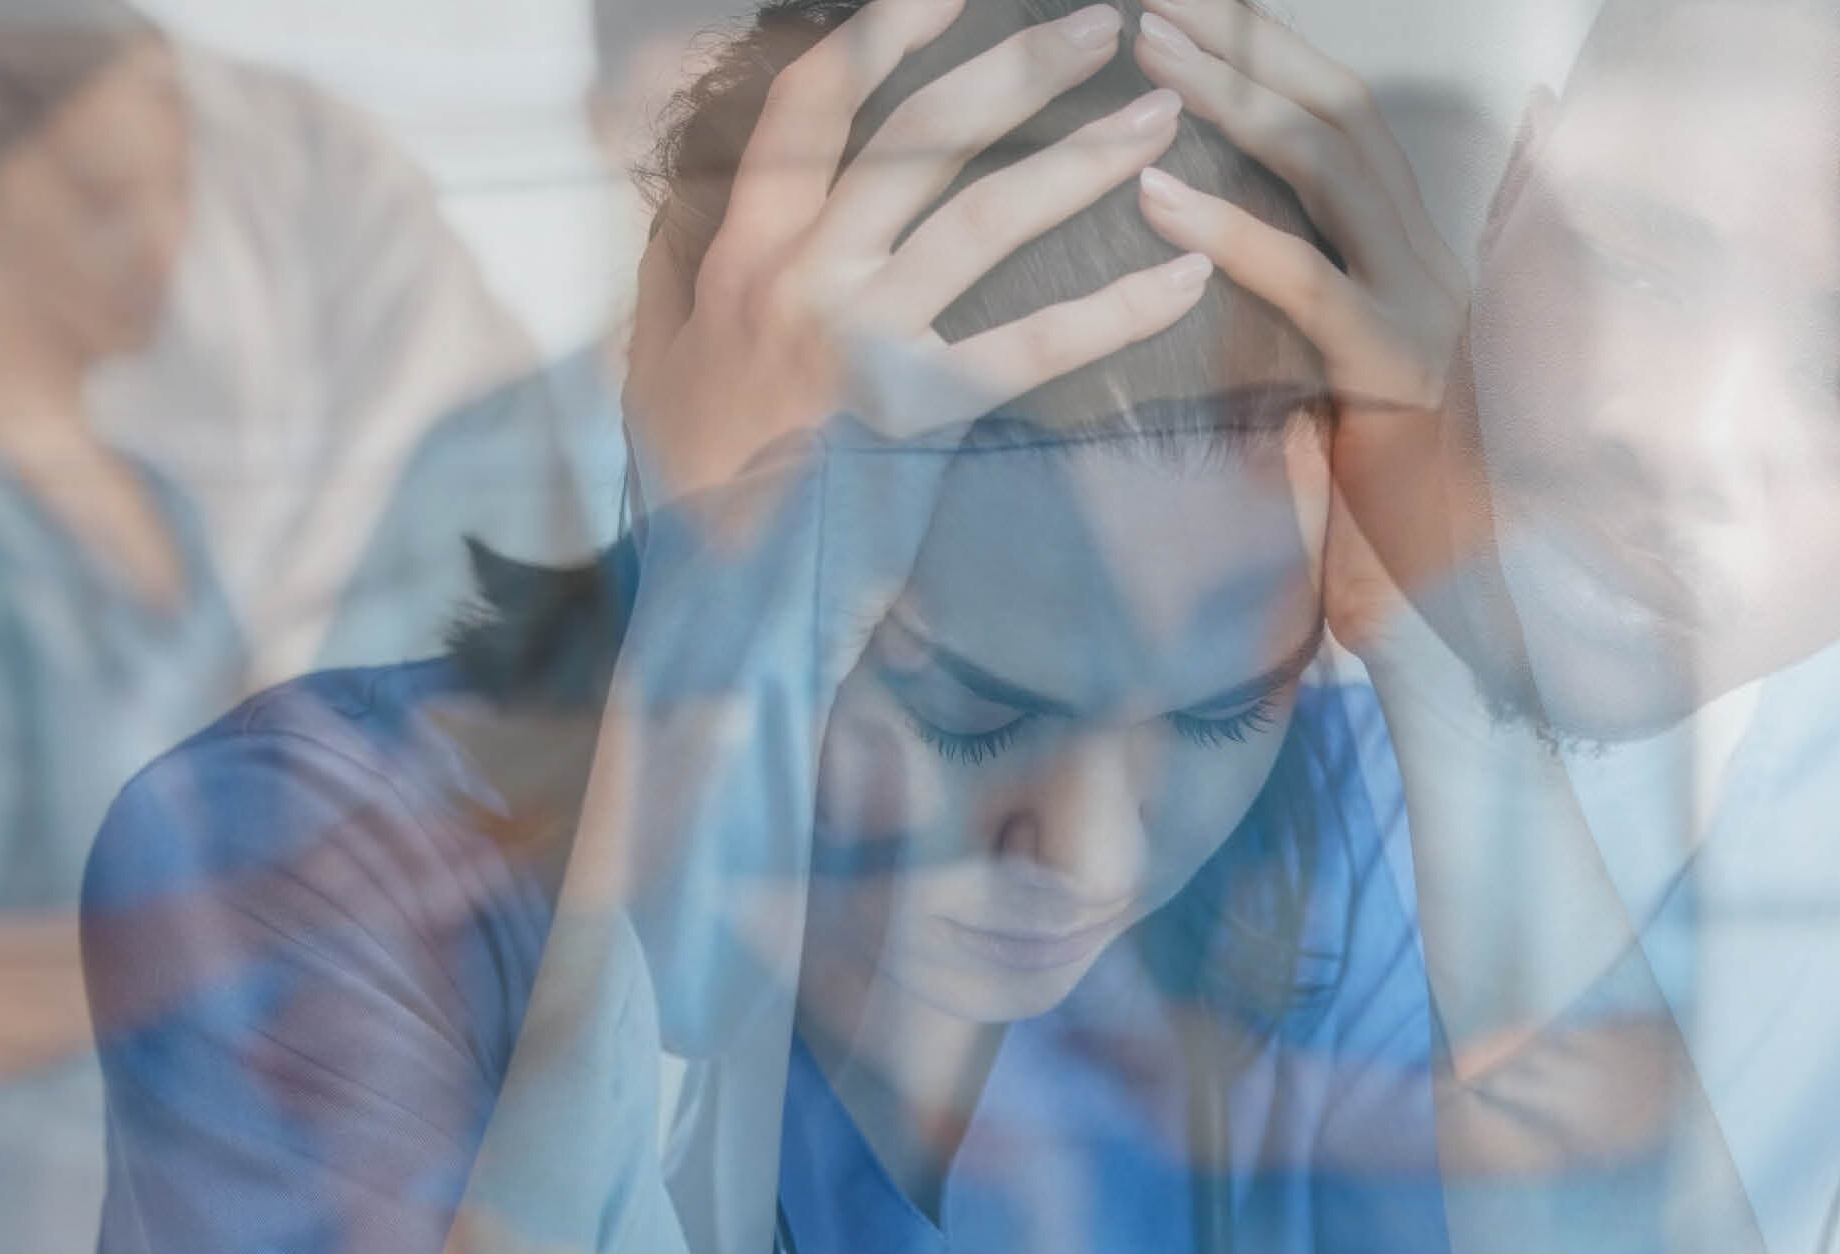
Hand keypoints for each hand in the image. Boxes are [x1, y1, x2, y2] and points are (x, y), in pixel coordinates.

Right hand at [625, 0, 1207, 507]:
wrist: (720, 608)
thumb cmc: (696, 492)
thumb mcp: (657, 362)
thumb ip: (682, 270)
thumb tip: (694, 202)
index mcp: (739, 251)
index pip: (810, 107)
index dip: (878, 33)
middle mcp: (798, 275)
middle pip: (921, 136)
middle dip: (1019, 67)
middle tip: (1104, 22)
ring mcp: (859, 341)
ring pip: (985, 218)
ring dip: (1083, 158)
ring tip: (1159, 117)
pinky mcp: (918, 416)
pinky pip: (1033, 346)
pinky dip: (1116, 310)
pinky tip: (1182, 277)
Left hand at [1126, 0, 1490, 660]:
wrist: (1476, 604)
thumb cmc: (1404, 505)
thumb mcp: (1360, 383)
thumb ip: (1330, 299)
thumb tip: (1287, 242)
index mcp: (1426, 250)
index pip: (1350, 121)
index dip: (1277, 54)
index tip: (1198, 9)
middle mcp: (1439, 258)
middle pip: (1342, 111)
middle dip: (1248, 42)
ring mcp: (1429, 307)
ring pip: (1336, 164)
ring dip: (1235, 96)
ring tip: (1144, 51)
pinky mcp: (1398, 372)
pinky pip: (1310, 283)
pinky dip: (1229, 233)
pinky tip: (1156, 197)